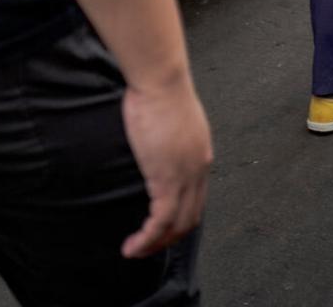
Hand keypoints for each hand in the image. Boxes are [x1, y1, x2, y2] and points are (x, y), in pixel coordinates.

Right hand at [118, 79, 212, 258]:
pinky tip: (132, 245)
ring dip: (156, 244)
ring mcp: (186, 177)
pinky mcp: (167, 180)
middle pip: (191, 217)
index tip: (159, 226)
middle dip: (169, 237)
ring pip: (177, 225)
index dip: (179, 217)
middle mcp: (199, 169)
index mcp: (200, 154)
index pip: (196, 197)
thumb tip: (153, 138)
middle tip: (148, 246)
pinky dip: (147, 240)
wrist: (161, 80)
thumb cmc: (159, 89)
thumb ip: (166, 135)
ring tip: (135, 251)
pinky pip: (160, 222)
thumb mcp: (169, 118)